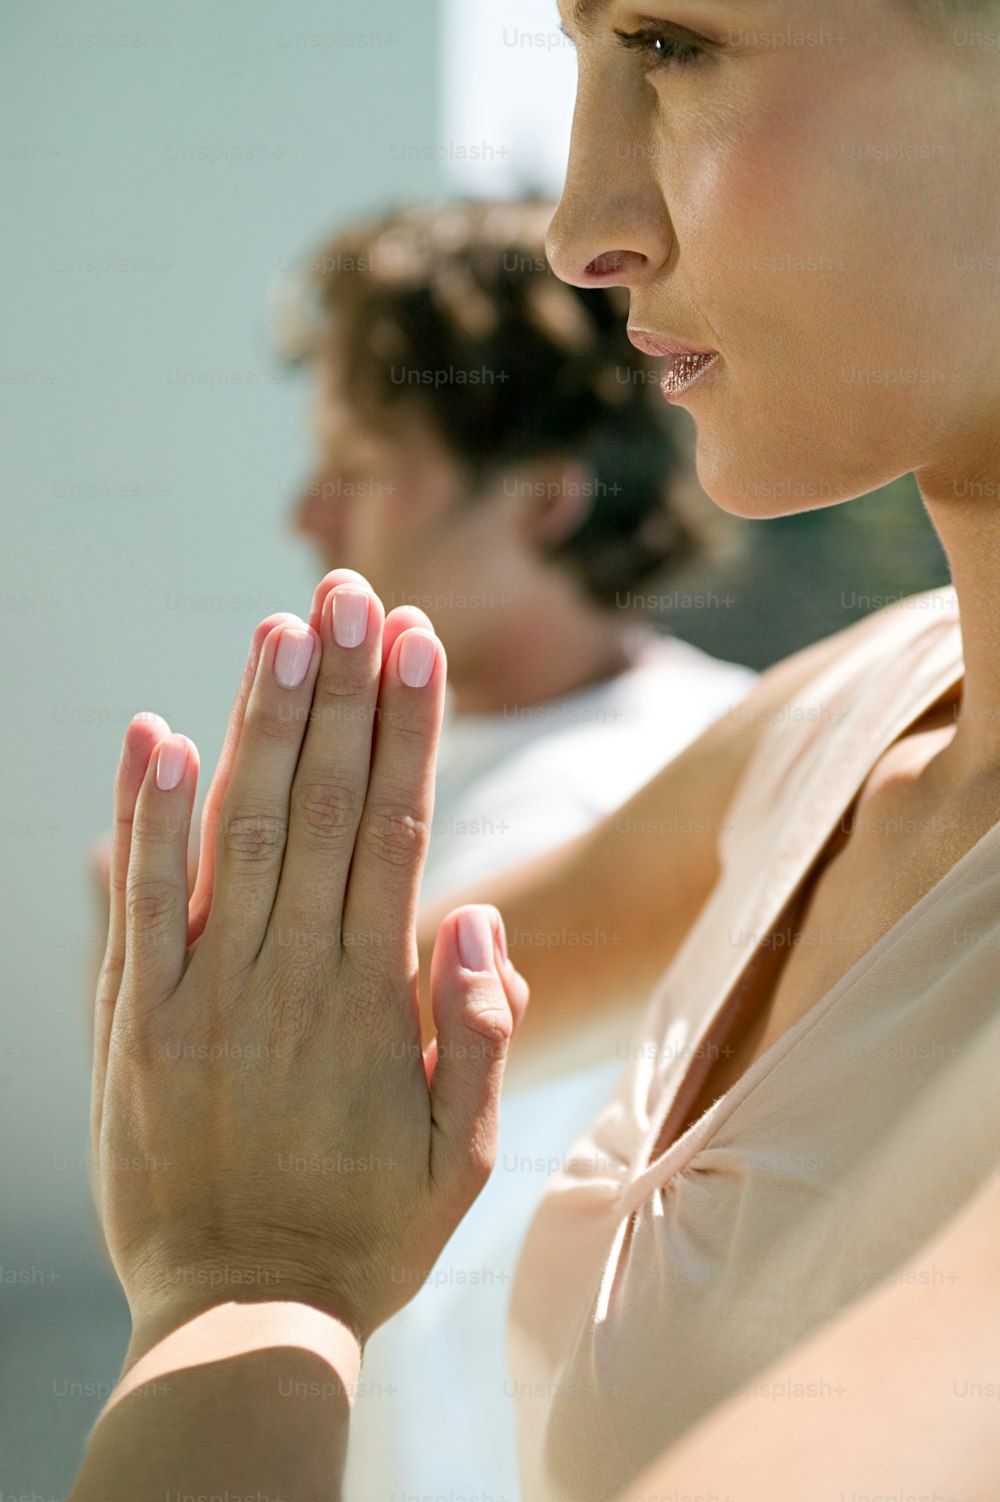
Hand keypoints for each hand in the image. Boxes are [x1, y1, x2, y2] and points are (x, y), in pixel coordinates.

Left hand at [91, 575, 528, 1350]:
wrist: (241, 1318)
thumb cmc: (367, 1234)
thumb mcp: (463, 1155)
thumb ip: (476, 1034)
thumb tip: (476, 917)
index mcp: (371, 999)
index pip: (396, 830)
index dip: (408, 728)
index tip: (417, 642)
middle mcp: (289, 977)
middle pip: (323, 807)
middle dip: (341, 690)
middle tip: (352, 592)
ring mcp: (204, 995)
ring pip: (238, 835)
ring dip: (260, 726)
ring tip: (279, 629)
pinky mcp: (134, 1023)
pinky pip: (138, 908)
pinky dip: (144, 821)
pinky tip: (156, 738)